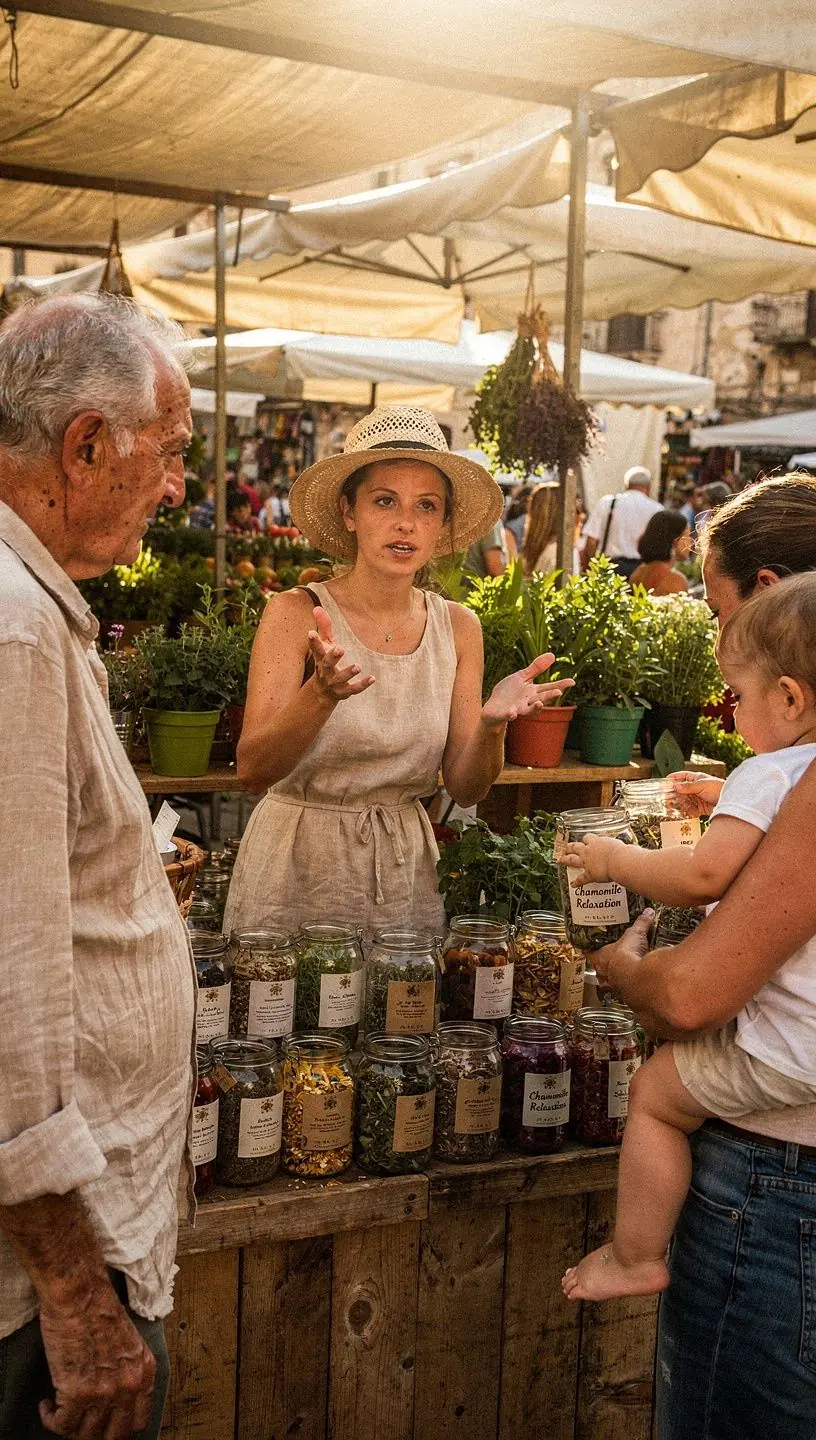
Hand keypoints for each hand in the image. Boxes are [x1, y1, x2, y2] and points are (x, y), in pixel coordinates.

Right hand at [39, 1287, 155, 1438]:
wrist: (80, 1294)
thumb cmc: (99, 1307)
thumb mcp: (130, 1340)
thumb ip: (128, 1369)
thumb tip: (116, 1393)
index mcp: (145, 1371)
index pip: (140, 1420)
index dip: (120, 1426)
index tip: (106, 1423)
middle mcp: (128, 1387)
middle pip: (115, 1435)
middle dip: (97, 1433)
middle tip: (83, 1423)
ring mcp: (104, 1393)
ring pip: (87, 1435)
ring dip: (72, 1427)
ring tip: (62, 1412)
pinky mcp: (77, 1393)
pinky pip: (62, 1426)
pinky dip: (51, 1420)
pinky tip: (48, 1406)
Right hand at [307, 606, 373, 704]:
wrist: (322, 692)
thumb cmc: (326, 662)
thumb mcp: (325, 644)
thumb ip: (324, 626)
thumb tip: (316, 607)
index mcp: (321, 658)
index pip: (316, 649)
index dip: (313, 641)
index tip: (311, 632)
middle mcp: (325, 671)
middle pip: (327, 664)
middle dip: (333, 657)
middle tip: (340, 648)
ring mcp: (334, 682)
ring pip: (341, 678)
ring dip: (348, 672)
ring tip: (357, 666)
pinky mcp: (344, 691)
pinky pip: (354, 689)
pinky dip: (362, 684)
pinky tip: (372, 678)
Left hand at [482, 653, 573, 727]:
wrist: (493, 706)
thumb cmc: (509, 692)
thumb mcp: (522, 677)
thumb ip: (536, 668)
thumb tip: (553, 655)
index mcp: (533, 692)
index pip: (549, 688)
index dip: (561, 685)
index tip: (572, 682)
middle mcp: (528, 702)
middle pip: (541, 699)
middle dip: (549, 696)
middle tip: (558, 692)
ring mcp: (518, 709)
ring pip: (528, 710)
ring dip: (534, 708)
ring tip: (539, 703)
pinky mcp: (506, 714)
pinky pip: (509, 715)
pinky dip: (511, 714)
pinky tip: (512, 713)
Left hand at [563, 832, 619, 884]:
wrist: (620, 861)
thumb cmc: (623, 852)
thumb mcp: (619, 845)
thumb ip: (618, 847)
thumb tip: (626, 848)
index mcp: (597, 842)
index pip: (588, 838)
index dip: (586, 840)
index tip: (585, 840)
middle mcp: (589, 850)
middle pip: (575, 846)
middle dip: (569, 847)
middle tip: (565, 847)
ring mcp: (587, 862)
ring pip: (572, 860)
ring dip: (565, 860)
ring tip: (560, 860)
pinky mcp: (589, 874)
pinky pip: (581, 879)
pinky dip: (577, 882)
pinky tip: (573, 885)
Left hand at [594, 909, 654, 988]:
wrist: (636, 978)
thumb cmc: (626, 956)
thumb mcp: (634, 934)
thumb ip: (641, 923)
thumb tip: (647, 912)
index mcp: (599, 957)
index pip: (588, 952)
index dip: (588, 948)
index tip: (586, 946)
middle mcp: (603, 972)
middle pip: (598, 967)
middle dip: (603, 963)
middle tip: (609, 957)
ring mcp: (612, 984)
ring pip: (608, 980)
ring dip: (614, 975)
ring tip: (622, 970)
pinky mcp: (624, 992)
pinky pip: (623, 988)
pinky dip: (627, 984)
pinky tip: (634, 981)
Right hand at [669, 771, 723, 817]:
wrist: (731, 802)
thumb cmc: (718, 788)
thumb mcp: (702, 785)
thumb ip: (688, 786)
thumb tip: (676, 786)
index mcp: (696, 778)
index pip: (682, 776)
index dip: (674, 778)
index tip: (665, 781)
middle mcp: (696, 788)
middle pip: (681, 791)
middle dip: (675, 795)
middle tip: (667, 799)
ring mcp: (698, 798)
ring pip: (685, 801)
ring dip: (681, 805)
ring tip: (676, 808)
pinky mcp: (701, 807)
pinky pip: (691, 809)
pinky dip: (689, 812)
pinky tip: (688, 813)